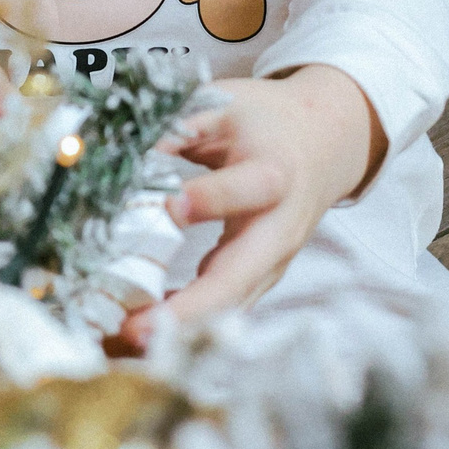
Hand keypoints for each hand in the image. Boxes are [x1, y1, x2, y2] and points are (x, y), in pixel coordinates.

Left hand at [114, 64, 386, 351]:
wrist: (324, 146)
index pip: (246, 190)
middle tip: (137, 328)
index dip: (211, 199)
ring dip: (180, 331)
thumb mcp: (228, 105)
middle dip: (190, 308)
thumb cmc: (267, 123)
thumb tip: (124, 153)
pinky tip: (142, 336)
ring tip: (126, 343)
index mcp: (275, 174)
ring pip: (229, 307)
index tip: (169, 206)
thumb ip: (180, 125)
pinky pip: (223, 310)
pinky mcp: (259, 280)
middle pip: (239, 278)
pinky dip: (185, 328)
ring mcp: (272, 264)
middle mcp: (278, 230)